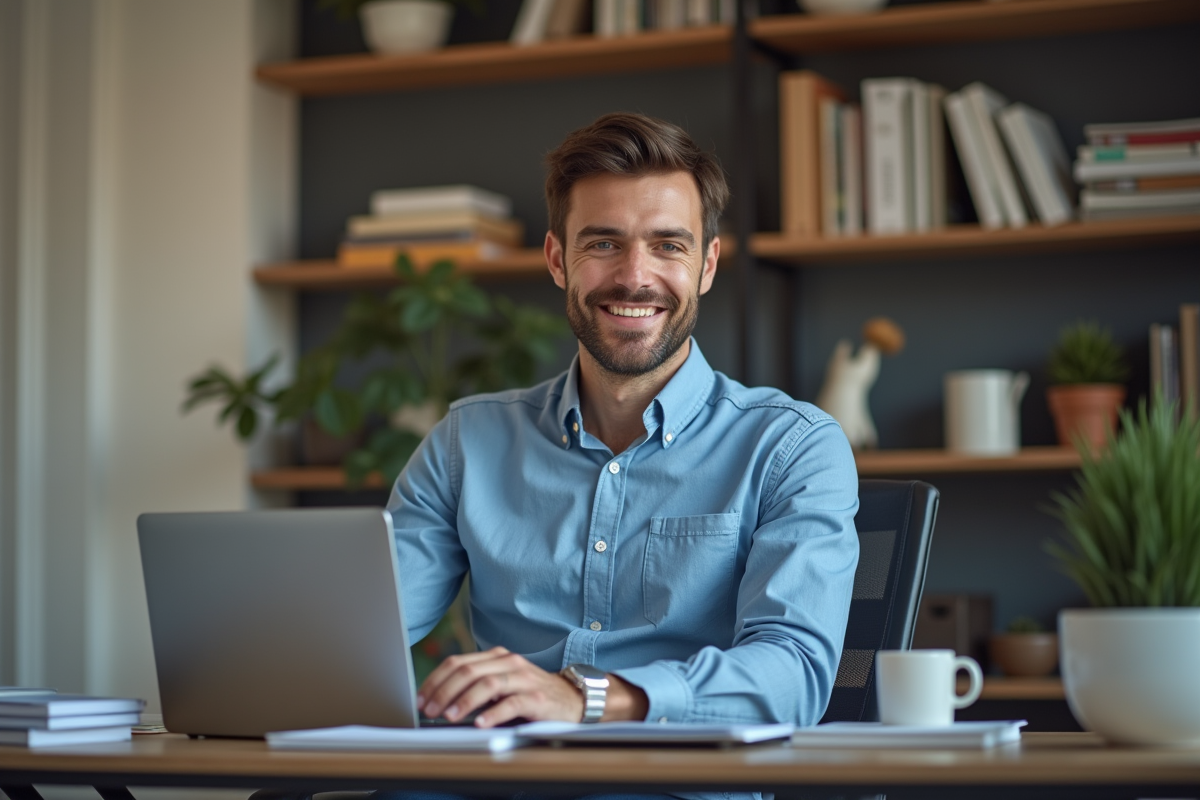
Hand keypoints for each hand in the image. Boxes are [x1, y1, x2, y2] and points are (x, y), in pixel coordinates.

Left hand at [417, 646, 582, 727]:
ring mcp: (524, 679)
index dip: (436, 680)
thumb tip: (439, 700)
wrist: (571, 698)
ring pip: (488, 684)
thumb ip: (477, 684)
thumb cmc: (530, 693)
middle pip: (468, 671)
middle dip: (444, 691)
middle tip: (430, 711)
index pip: (458, 662)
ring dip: (464, 701)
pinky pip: (511, 702)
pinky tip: (480, 723)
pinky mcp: (537, 698)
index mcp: (496, 656)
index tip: (421, 698)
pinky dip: (493, 713)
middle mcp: (509, 662)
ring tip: (449, 717)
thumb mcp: (502, 683)